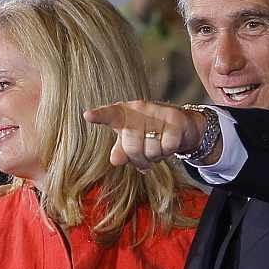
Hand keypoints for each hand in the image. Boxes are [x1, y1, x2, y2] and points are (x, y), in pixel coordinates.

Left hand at [83, 100, 207, 168]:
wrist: (180, 125)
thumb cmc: (149, 133)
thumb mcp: (132, 142)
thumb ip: (121, 151)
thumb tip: (115, 160)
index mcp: (123, 114)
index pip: (109, 115)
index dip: (98, 116)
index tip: (87, 115)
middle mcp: (139, 109)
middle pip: (132, 146)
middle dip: (139, 159)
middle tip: (144, 158)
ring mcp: (157, 112)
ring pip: (151, 150)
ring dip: (155, 156)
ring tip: (158, 146)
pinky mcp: (175, 118)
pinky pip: (167, 146)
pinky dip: (168, 151)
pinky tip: (169, 143)